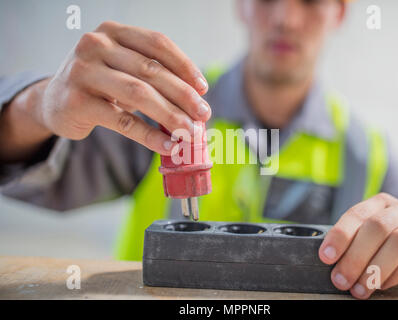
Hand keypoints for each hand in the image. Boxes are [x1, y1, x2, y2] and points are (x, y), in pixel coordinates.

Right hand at [21, 21, 209, 155]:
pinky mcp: (78, 103)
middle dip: (183, 95)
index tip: (203, 88)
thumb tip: (195, 102)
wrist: (53, 102)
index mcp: (113, 32)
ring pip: (139, 94)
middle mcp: (96, 45)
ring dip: (171, 115)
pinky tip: (168, 145)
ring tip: (190, 132)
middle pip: (151, 71)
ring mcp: (83, 72)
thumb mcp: (123, 70)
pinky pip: (123, 122)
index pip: (157, 44)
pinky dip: (150, 136)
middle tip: (204, 114)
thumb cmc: (99, 84)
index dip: (184, 66)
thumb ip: (152, 77)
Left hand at [318, 193, 397, 298]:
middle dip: (355, 256)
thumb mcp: (370, 239)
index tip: (326, 257)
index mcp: (382, 203)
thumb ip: (353, 241)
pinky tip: (383, 285)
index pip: (358, 213)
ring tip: (360, 288)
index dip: (340, 235)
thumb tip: (328, 257)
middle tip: (341, 280)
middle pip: (377, 227)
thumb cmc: (390, 248)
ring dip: (376, 268)